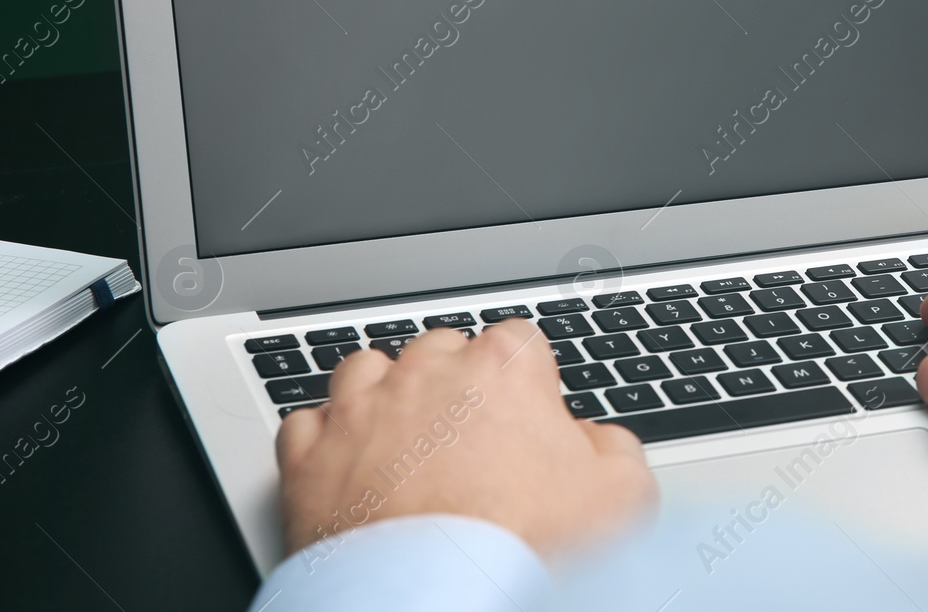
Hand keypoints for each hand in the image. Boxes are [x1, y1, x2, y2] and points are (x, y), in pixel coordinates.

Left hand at [276, 320, 654, 559]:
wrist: (438, 603)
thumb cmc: (523, 548)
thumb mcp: (621, 496)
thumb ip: (613, 448)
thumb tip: (597, 442)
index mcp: (502, 368)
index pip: (519, 341)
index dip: (527, 382)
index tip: (529, 419)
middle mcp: (426, 374)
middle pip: (442, 349)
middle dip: (456, 384)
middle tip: (472, 441)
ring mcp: (360, 411)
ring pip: (367, 370)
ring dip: (385, 395)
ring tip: (404, 441)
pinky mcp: (309, 458)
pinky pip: (307, 425)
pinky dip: (325, 441)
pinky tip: (349, 467)